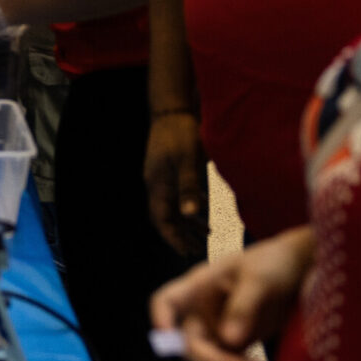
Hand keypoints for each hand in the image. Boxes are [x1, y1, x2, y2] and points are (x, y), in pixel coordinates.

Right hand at [144, 111, 208, 255]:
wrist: (173, 109)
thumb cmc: (181, 132)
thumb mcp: (188, 159)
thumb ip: (189, 186)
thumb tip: (190, 214)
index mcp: (158, 184)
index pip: (162, 219)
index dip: (173, 237)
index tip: (185, 252)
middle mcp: (157, 185)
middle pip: (166, 217)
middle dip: (180, 235)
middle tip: (196, 251)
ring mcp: (162, 178)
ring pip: (173, 208)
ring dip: (186, 224)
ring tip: (203, 237)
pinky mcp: (170, 171)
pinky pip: (178, 197)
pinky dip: (189, 208)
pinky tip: (201, 214)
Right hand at [149, 227, 313, 360]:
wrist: (299, 270)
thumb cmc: (274, 263)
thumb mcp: (259, 279)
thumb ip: (243, 307)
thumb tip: (229, 341)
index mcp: (199, 286)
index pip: (167, 302)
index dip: (160, 319)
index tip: (167, 337)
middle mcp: (201, 310)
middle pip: (186, 343)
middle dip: (209, 359)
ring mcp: (216, 328)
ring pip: (204, 360)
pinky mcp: (234, 342)